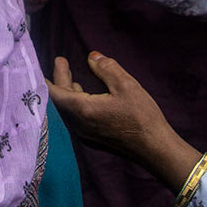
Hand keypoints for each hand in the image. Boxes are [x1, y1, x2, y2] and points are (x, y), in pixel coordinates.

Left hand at [47, 53, 199, 188]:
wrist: (156, 150)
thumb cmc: (142, 117)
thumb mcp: (126, 85)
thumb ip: (106, 68)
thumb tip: (92, 56)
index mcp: (83, 110)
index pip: (55, 93)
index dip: (51, 76)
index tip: (50, 62)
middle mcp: (79, 125)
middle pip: (60, 101)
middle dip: (61, 80)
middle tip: (62, 61)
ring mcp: (85, 135)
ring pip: (68, 110)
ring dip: (68, 92)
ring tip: (70, 76)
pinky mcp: (94, 140)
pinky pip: (76, 118)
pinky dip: (75, 103)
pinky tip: (83, 95)